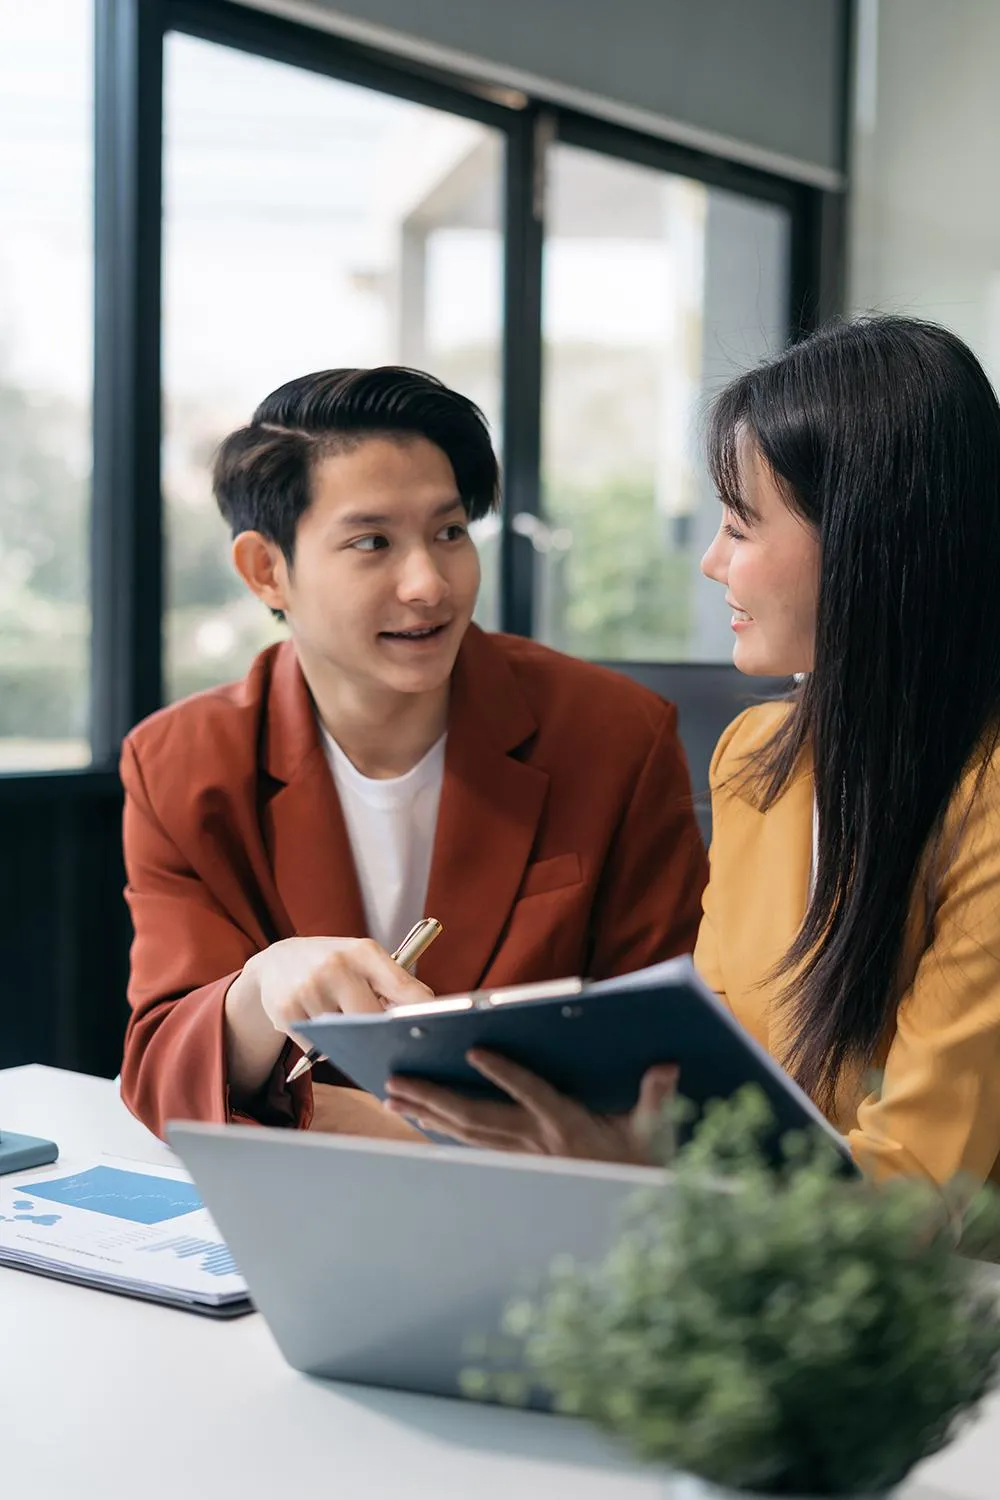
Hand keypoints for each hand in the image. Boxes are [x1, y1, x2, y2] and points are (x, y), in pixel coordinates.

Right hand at [249, 936, 432, 1034]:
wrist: (279, 960)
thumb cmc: (335, 964)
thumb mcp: (363, 960)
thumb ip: (393, 985)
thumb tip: (425, 1020)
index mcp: (364, 952)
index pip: (404, 987)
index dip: (423, 1013)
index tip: (438, 1031)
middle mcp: (336, 967)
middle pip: (374, 1020)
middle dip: (379, 1033)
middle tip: (381, 1039)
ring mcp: (310, 988)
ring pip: (344, 1037)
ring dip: (345, 1038)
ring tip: (337, 1015)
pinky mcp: (287, 1010)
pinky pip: (317, 1045)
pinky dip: (322, 1043)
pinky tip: (316, 1021)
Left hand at [384, 1051, 677, 1164]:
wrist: (634, 1206)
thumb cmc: (643, 1159)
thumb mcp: (655, 1128)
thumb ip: (656, 1096)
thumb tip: (667, 1067)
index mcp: (567, 1125)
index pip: (531, 1093)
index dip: (504, 1074)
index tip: (475, 1051)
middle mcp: (536, 1141)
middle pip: (477, 1117)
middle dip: (435, 1098)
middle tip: (398, 1082)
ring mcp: (523, 1155)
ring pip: (466, 1133)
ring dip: (428, 1114)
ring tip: (395, 1098)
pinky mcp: (517, 1162)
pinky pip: (472, 1146)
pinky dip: (443, 1131)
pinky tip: (421, 1120)